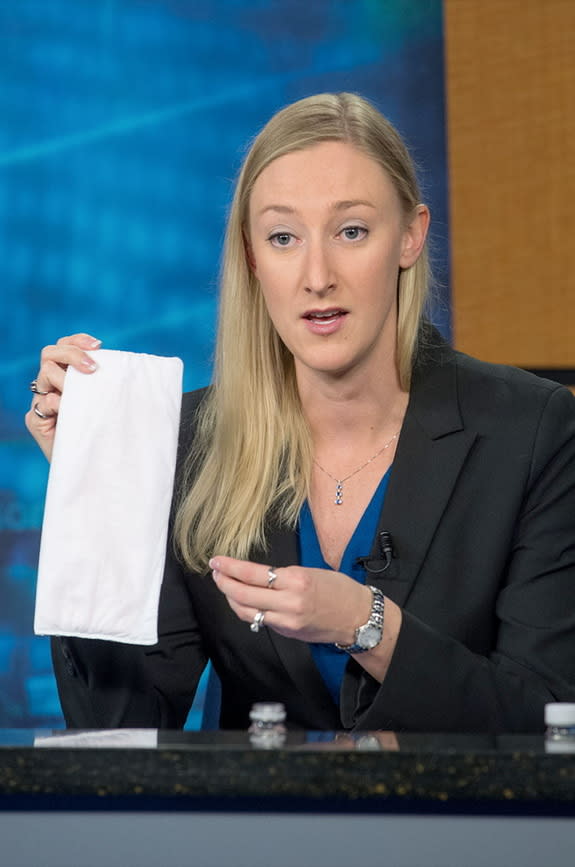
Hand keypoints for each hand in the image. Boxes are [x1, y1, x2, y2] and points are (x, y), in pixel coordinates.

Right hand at [25, 333, 100, 460]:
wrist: (92, 467)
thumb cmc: (104, 433)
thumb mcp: (108, 404)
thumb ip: (107, 385)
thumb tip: (129, 367)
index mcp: (67, 376)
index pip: (65, 345)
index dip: (78, 340)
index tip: (99, 346)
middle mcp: (51, 385)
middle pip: (50, 352)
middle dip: (72, 354)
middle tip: (92, 369)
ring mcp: (41, 402)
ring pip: (46, 372)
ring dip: (67, 379)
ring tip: (83, 395)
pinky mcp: (35, 421)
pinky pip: (43, 402)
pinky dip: (58, 402)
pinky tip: (70, 410)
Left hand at [209, 555, 371, 645]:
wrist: (358, 617)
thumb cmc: (339, 589)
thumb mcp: (310, 572)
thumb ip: (283, 576)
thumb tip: (256, 577)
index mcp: (296, 580)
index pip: (253, 574)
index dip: (230, 568)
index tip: (217, 561)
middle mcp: (289, 602)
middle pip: (243, 594)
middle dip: (224, 583)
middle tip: (215, 572)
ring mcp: (287, 620)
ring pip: (246, 611)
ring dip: (231, 598)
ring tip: (225, 585)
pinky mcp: (288, 632)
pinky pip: (260, 620)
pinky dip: (247, 610)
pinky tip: (242, 601)